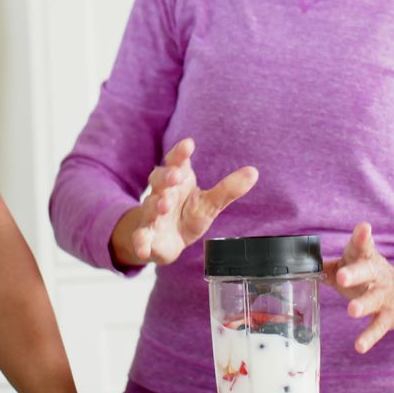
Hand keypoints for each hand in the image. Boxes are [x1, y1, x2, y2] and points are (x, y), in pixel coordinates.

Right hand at [111, 138, 257, 265]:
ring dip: (155, 205)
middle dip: (166, 177)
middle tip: (176, 176)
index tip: (189, 144)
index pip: (176, 162)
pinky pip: (140, 237)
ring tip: (164, 205)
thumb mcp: (210, 203)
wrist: (167, 241)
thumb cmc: (187, 215)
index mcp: (176, 180)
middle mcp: (161, 193)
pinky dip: (139, 242)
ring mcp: (151, 214)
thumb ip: (228, 189)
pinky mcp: (146, 236)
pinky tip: (142, 248)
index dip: (180, 153)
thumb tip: (253, 172)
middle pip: (159, 180)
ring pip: (150, 206)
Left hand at [323, 222, 393, 353]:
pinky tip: (359, 346)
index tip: (363, 228)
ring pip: (374, 299)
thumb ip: (329, 265)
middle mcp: (377, 274)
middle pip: (367, 271)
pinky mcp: (388, 315)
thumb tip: (302, 266)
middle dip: (355, 273)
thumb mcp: (351, 264)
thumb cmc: (366, 275)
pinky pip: (378, 327)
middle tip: (342, 277)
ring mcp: (384, 295)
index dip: (362, 237)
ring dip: (363, 304)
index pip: (363, 245)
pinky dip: (369, 337)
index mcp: (365, 257)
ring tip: (351, 310)